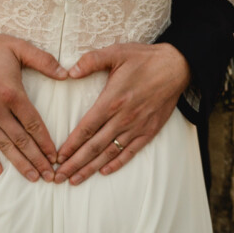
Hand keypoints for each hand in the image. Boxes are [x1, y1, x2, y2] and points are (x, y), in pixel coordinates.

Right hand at [0, 20, 67, 181]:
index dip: (46, 142)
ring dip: (19, 163)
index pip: (34, 124)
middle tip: (50, 176)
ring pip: (3, 145)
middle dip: (38, 160)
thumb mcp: (18, 47)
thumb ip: (44, 61)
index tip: (56, 156)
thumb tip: (66, 74)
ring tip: (32, 177)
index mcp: (12, 93)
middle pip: (21, 140)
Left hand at [53, 42, 189, 184]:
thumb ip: (91, 61)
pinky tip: (104, 172)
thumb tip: (70, 72)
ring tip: (76, 180)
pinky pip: (130, 151)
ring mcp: (137, 126)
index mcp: (112, 100)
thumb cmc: (144, 59)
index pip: (86, 128)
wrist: (176, 67)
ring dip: (91, 168)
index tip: (58, 157)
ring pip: (110, 153)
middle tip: (59, 177)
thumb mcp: (116, 52)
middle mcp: (123, 118)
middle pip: (94, 146)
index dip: (71, 145)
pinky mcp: (149, 131)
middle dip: (75, 163)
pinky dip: (117, 163)